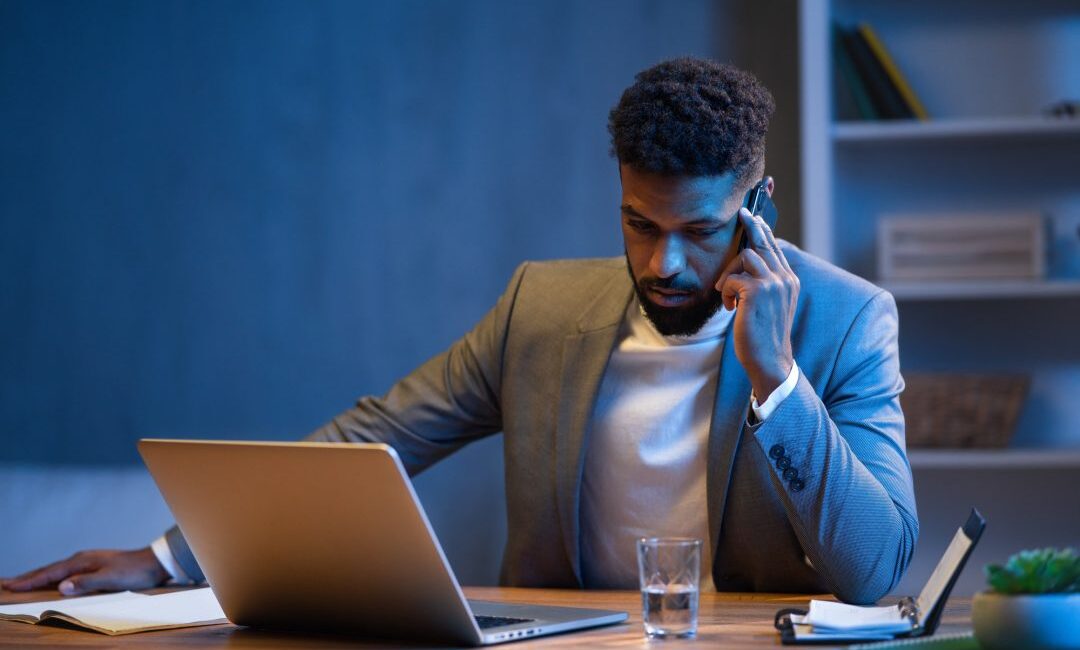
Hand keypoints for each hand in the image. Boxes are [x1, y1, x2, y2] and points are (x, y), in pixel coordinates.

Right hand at [0, 547, 168, 595]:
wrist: (154, 563)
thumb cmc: (134, 572)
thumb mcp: (110, 579)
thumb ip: (85, 583)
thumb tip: (60, 586)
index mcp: (82, 562)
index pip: (49, 573)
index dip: (29, 581)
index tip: (9, 585)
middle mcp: (81, 559)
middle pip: (48, 569)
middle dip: (26, 577)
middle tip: (5, 582)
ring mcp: (87, 561)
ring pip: (55, 570)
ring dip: (37, 576)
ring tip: (21, 581)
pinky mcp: (93, 565)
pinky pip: (65, 571)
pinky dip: (52, 576)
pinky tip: (51, 580)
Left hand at [715, 206, 798, 399]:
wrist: (770, 361)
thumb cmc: (763, 335)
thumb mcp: (769, 305)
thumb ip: (763, 284)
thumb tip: (746, 265)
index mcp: (789, 280)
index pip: (775, 247)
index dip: (763, 229)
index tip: (753, 215)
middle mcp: (785, 278)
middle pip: (763, 242)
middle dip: (751, 225)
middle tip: (742, 213)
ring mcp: (774, 283)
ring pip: (745, 256)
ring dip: (729, 274)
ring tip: (728, 296)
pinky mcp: (758, 291)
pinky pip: (732, 278)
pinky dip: (725, 291)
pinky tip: (728, 308)